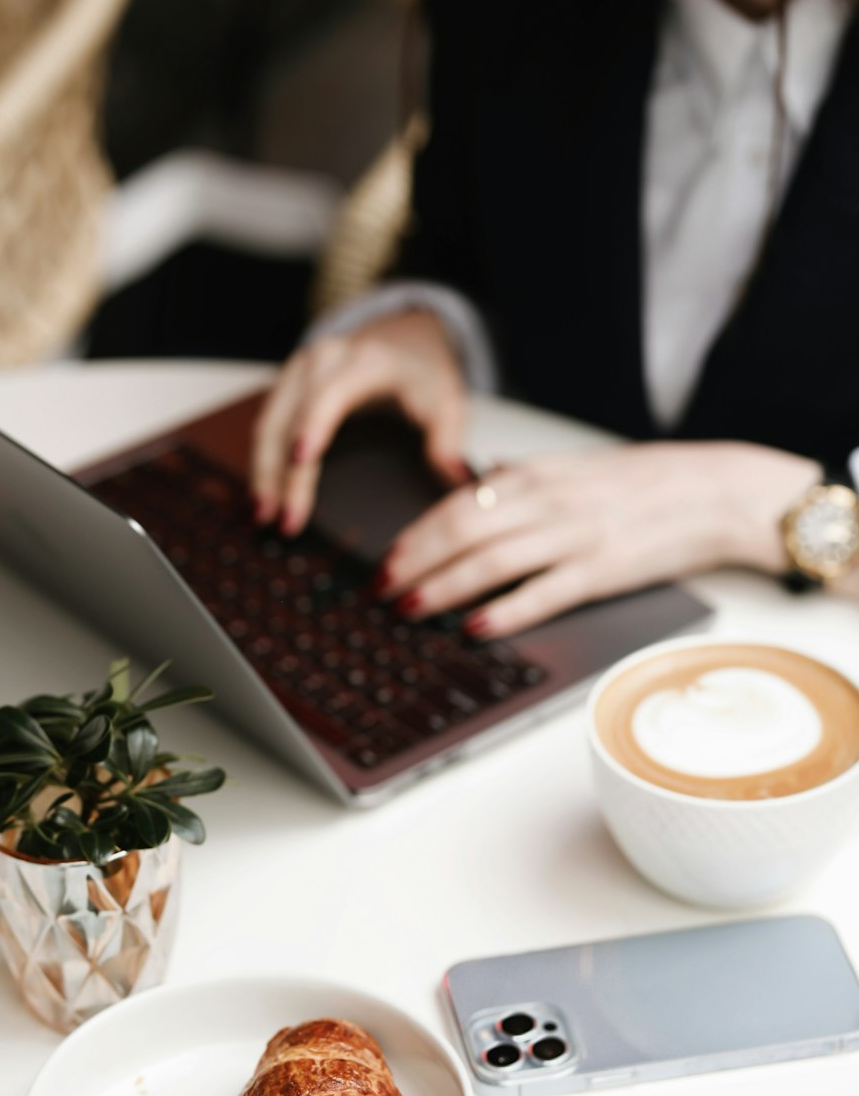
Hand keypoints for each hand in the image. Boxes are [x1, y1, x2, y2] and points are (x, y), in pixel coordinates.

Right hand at [249, 310, 468, 534]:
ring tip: (264, 516)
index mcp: (364, 361)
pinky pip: (268, 424)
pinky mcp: (288, 384)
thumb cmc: (424, 369)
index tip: (301, 460)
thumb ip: (448, 441)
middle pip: (289, 417)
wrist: (406, 333)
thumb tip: (457, 484)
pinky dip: (264, 461)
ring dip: (263, 472)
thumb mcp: (447, 400)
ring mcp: (300, 370)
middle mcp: (323, 360)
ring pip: (270, 423)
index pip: (330, 395)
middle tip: (279, 518)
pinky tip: (266, 494)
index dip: (313, 426)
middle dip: (279, 471)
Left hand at [378, 441, 820, 637]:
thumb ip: (524, 481)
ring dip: (443, 589)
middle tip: (380, 590)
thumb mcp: (576, 468)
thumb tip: (477, 486)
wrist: (715, 491)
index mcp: (538, 474)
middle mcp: (549, 501)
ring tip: (411, 609)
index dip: (416, 534)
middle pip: (463, 533)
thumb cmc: (644, 483)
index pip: (457, 504)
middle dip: (414, 564)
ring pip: (492, 563)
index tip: (385, 558)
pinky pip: (543, 593)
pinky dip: (505, 612)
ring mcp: (575, 536)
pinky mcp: (603, 571)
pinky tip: (475, 627)